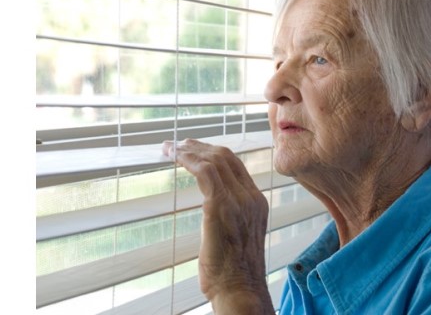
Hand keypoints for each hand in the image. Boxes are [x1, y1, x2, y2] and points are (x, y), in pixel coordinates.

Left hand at [162, 139, 273, 313]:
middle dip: (199, 146)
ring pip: (214, 160)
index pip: (236, 166)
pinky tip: (174, 157)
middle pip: (226, 157)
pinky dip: (187, 160)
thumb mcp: (238, 236)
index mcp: (257, 202)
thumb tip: (212, 207)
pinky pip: (204, 171)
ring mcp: (238, 200)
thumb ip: (231, 216)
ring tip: (170, 148)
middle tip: (178, 144)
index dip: (213, 152)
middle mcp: (251, 197)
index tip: (194, 149)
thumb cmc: (234, 272)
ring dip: (189, 150)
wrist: (241, 289)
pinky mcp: (220, 206)